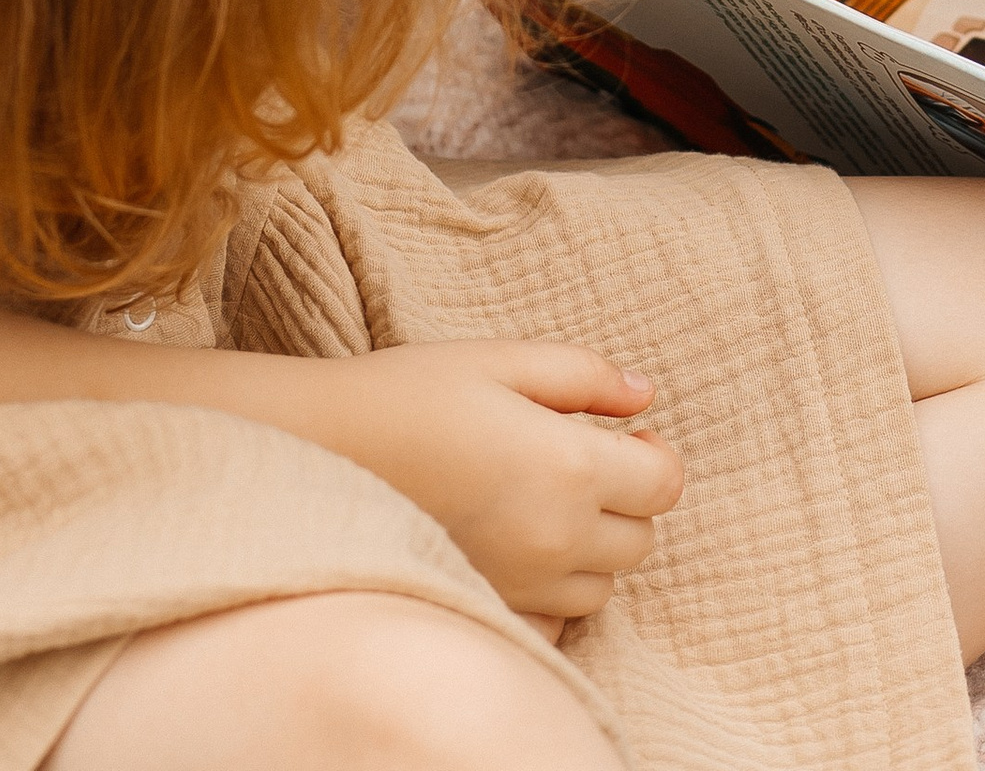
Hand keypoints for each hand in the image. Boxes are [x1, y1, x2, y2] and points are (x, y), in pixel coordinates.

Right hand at [312, 337, 683, 624]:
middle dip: (628, 502)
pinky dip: (553, 597)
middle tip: (585, 464)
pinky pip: (553, 626)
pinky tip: (521, 551)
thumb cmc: (411, 394)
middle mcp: (554, 538)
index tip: (626, 436)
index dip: (655, 457)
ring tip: (546, 505)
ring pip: (601, 589)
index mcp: (568, 465)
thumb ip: (585, 375)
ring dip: (594, 551)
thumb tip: (643, 395)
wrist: (320, 452)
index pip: (665, 486)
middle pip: (640, 542)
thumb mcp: (502, 359)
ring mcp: (519, 585)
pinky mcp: (486, 609)